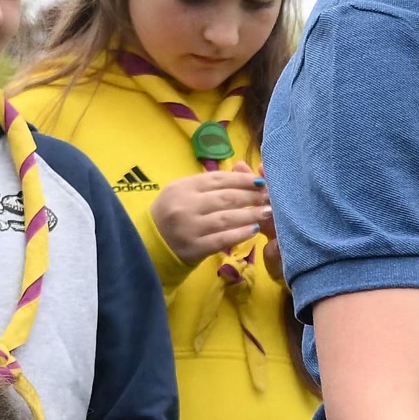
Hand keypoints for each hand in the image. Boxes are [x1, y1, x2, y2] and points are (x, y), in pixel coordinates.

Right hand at [148, 167, 268, 264]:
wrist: (149, 244)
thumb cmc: (170, 213)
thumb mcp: (182, 192)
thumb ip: (209, 183)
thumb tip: (243, 171)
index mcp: (182, 187)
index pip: (218, 179)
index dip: (242, 180)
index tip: (260, 182)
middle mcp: (185, 206)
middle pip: (225, 198)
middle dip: (251, 196)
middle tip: (269, 197)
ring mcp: (189, 228)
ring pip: (227, 218)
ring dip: (250, 214)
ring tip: (267, 212)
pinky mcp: (194, 248)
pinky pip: (222, 239)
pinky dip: (240, 234)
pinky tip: (254, 230)